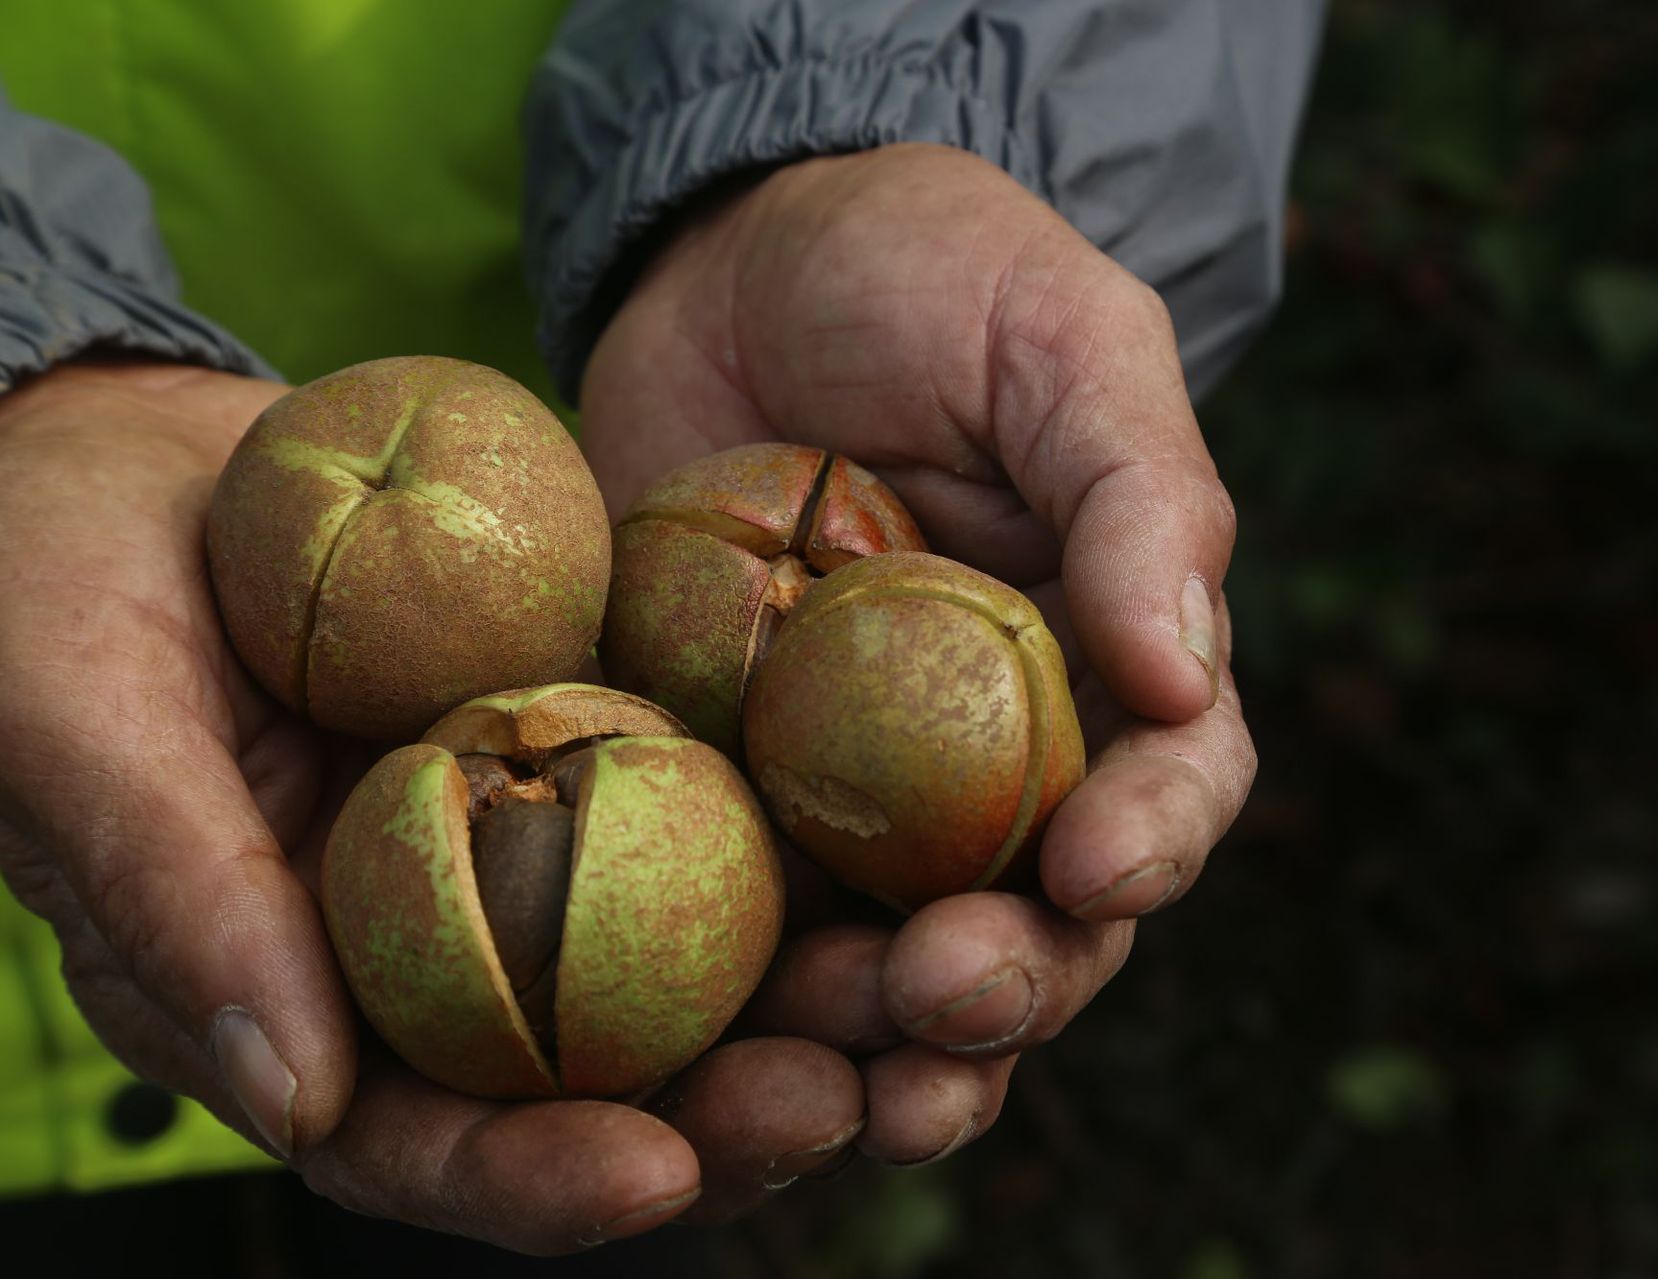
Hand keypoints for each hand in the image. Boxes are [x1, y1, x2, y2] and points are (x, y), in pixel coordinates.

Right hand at [0, 362, 866, 1248]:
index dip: (535, 1179)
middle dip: (716, 1111)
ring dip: (793, 993)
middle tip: (847, 1096)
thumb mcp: (81, 722)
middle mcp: (418, 948)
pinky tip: (893, 839)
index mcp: (285, 994)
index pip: (416, 1140)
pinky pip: (695, 807)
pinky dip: (793, 837)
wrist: (119, 444)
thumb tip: (295, 1103)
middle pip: (582, 1078)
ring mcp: (509, 847)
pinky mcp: (582, 743)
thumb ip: (179, 899)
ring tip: (915, 992)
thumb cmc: (43, 581)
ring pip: (667, 961)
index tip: (660, 1175)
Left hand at [581, 143, 1257, 1185]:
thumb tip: (1183, 681)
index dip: (1152, 847)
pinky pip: (729, 920)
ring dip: (872, 1040)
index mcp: (1111, 667)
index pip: (1172, 789)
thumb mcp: (1063, 343)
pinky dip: (721, 999)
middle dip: (1005, 983)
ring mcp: (852, 795)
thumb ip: (1141, 499)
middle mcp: (994, 760)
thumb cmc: (934, 274)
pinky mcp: (721, 794)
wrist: (733, 260)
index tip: (1096, 871)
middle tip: (939, 997)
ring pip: (889, 963)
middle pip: (1035, 919)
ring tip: (832, 1074)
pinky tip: (690, 1045)